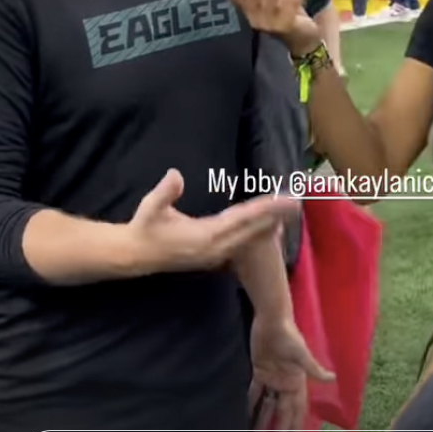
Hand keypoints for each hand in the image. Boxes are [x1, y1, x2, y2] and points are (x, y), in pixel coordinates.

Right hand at [126, 170, 299, 275]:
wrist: (135, 255)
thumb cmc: (144, 228)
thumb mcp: (150, 208)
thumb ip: (164, 193)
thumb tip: (175, 175)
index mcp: (204, 237)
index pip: (241, 220)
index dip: (264, 209)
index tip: (283, 200)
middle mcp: (215, 248)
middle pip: (252, 231)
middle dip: (275, 217)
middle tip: (297, 201)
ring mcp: (215, 254)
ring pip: (250, 238)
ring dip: (269, 224)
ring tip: (288, 210)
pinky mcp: (214, 256)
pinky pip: (242, 243)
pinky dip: (256, 233)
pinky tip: (269, 226)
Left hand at [249, 316, 334, 431]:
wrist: (272, 319)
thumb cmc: (289, 336)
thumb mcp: (302, 354)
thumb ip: (314, 369)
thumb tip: (333, 379)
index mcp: (297, 382)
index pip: (297, 411)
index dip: (296, 429)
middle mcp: (286, 384)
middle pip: (282, 413)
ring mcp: (272, 378)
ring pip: (268, 406)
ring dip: (263, 422)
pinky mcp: (259, 371)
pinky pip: (255, 392)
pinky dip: (251, 404)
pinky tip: (246, 416)